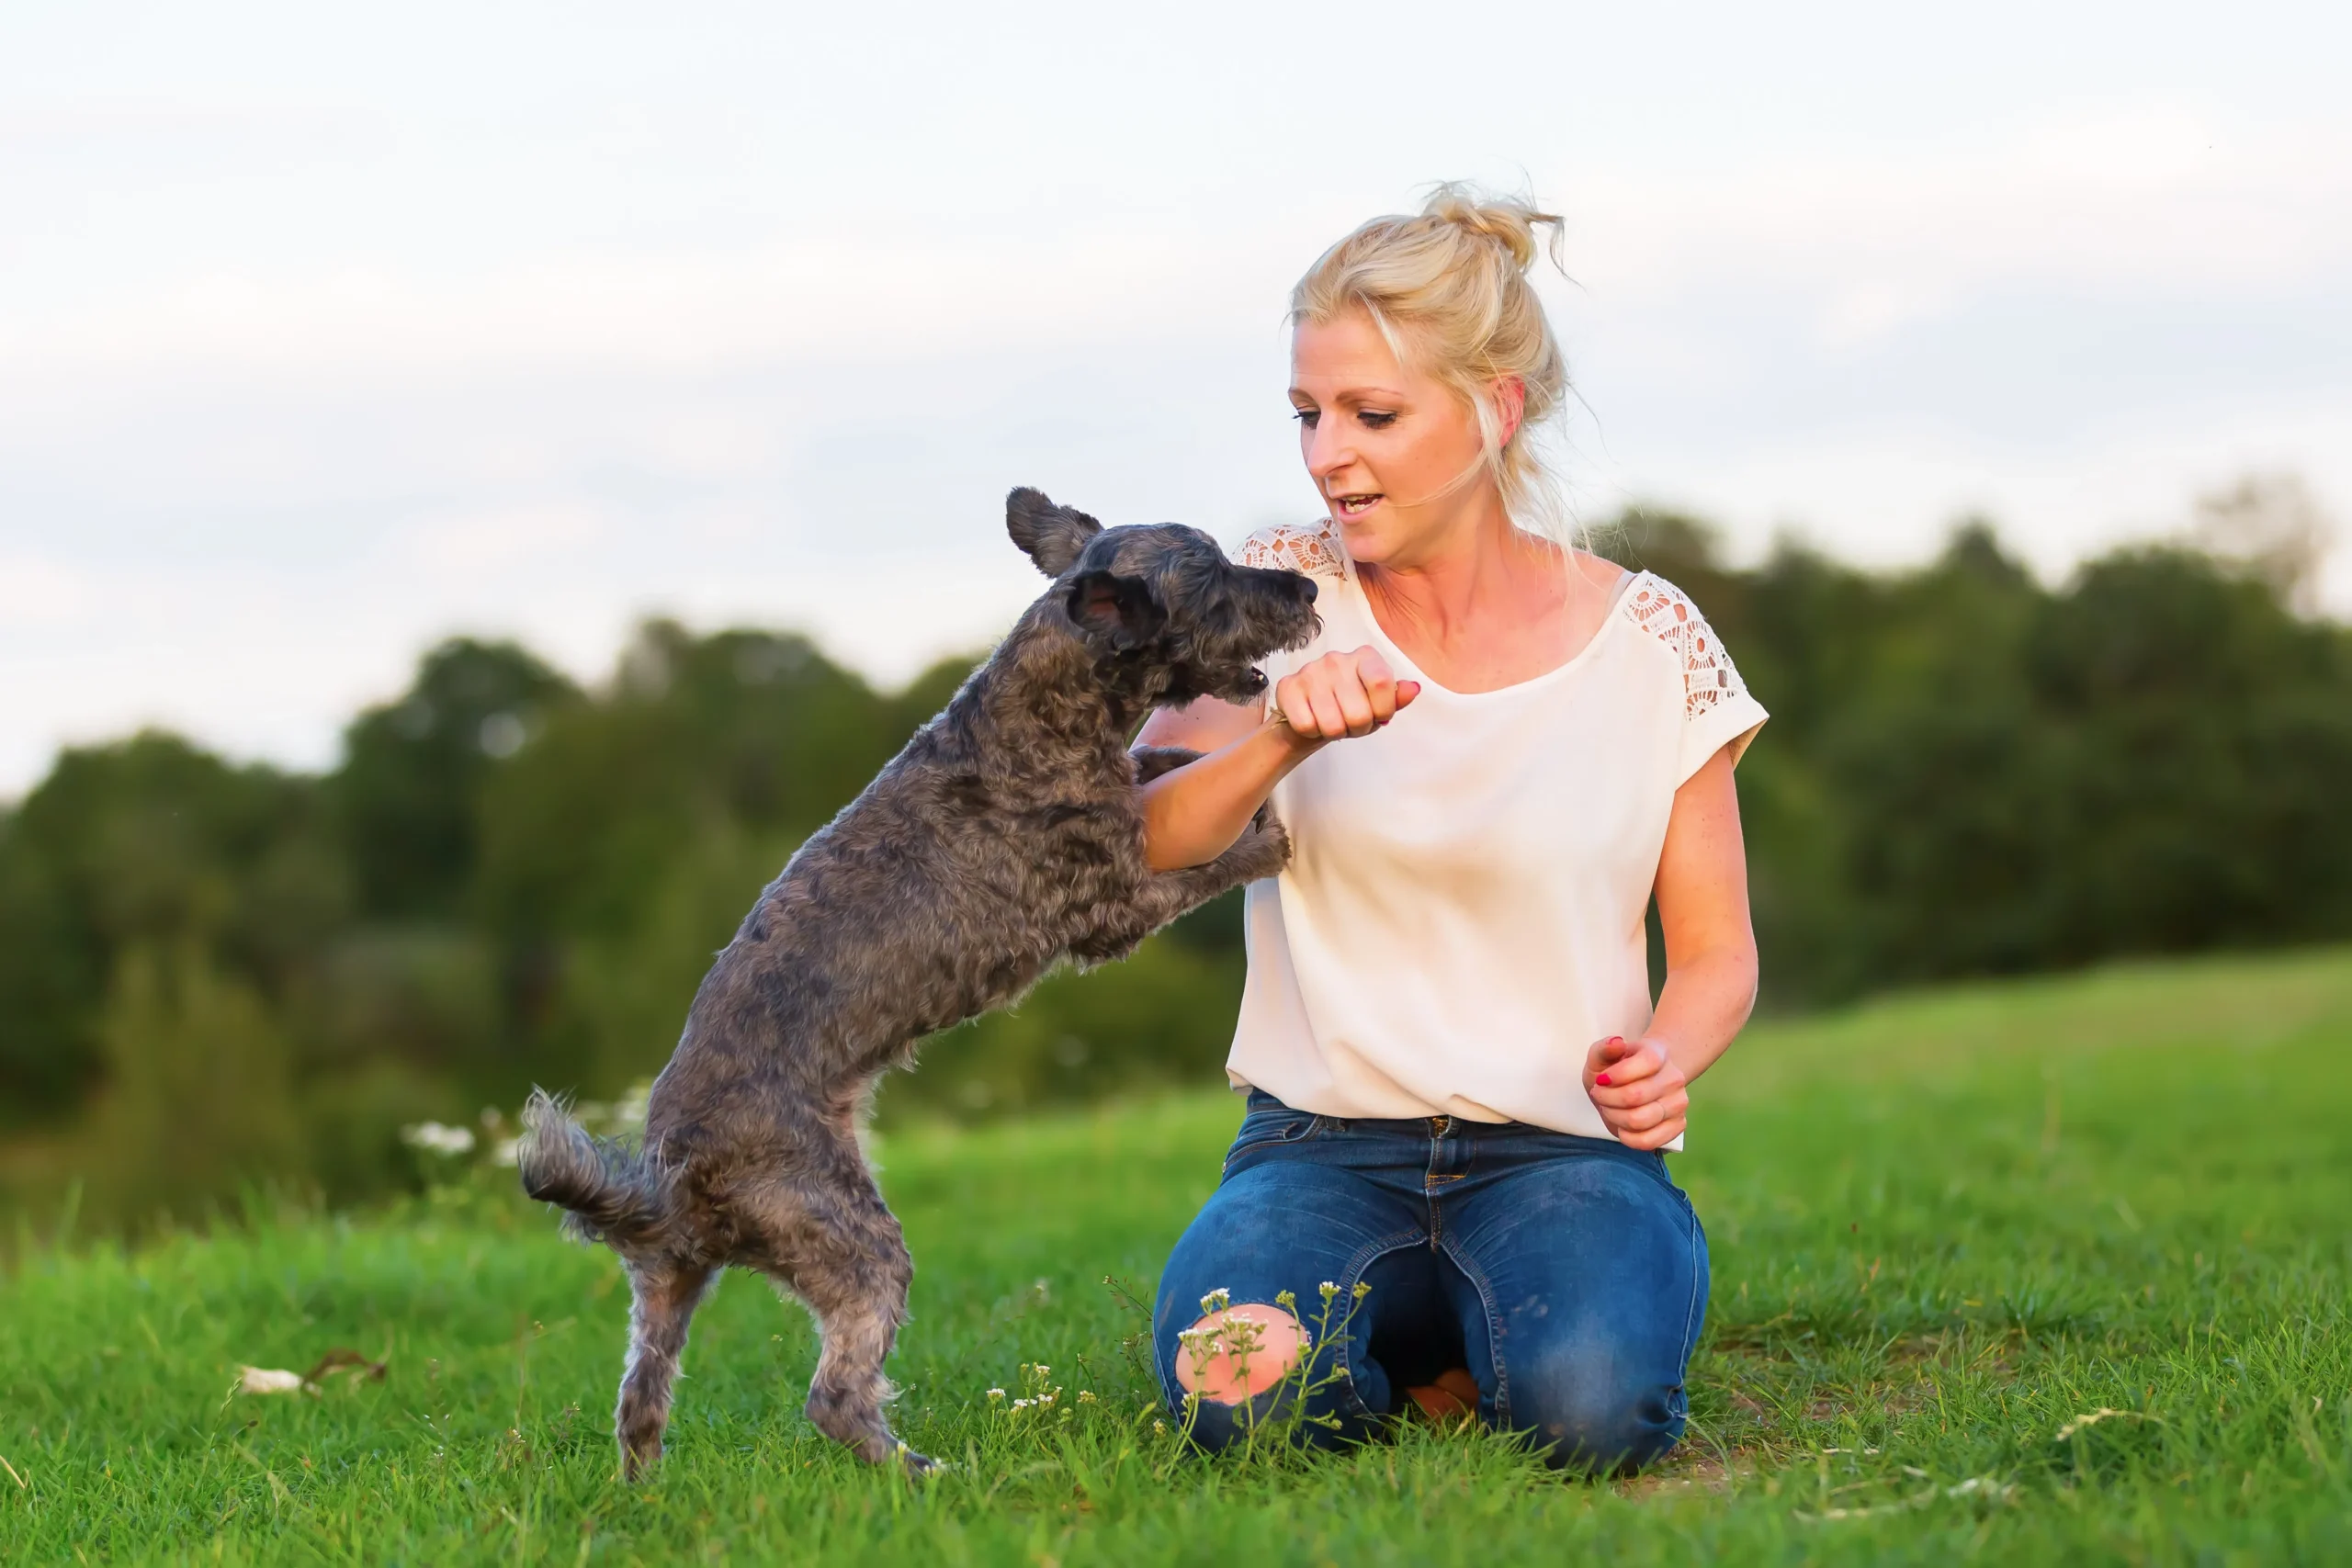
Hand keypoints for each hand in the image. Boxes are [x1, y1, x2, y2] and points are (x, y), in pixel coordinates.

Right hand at [1273, 646, 1420, 744]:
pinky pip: (1306, 725)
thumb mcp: (1378, 704)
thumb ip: (1396, 697)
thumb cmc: (1349, 707)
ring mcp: (1310, 671)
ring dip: (1335, 733)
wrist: (1310, 715)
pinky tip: (1313, 721)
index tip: (1379, 716)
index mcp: (1365, 657)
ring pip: (1332, 724)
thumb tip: (1413, 688)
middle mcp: (1336, 658)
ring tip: (1333, 723)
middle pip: (1358, 713)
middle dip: (1358, 728)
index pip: (1383, 684)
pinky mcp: (1288, 686)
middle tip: (1351, 723)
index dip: (1383, 711)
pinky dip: (1312, 732)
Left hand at [1583, 1035, 1689, 1149]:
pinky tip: (1622, 1127)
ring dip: (1615, 1117)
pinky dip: (1628, 1138)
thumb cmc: (1615, 1069)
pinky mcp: (1678, 1125)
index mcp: (1658, 1053)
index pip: (1646, 1063)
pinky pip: (1650, 1141)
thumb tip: (1616, 1043)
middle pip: (1635, 1096)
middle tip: (1600, 1095)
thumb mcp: (1601, 1057)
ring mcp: (1679, 1102)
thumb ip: (1603, 1049)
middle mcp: (1674, 1078)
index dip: (1616, 1075)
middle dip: (1607, 1099)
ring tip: (1610, 1109)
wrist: (1635, 1084)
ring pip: (1640, 1120)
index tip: (1601, 1079)